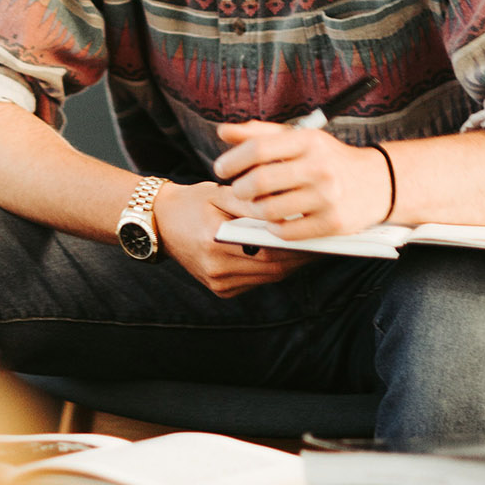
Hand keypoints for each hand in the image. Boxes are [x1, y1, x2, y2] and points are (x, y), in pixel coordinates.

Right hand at [153, 182, 313, 297]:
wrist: (160, 224)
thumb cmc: (192, 203)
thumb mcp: (219, 194)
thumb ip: (251, 202)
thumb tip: (286, 209)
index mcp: (214, 242)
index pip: (268, 249)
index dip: (297, 245)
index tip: (318, 235)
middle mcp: (215, 269)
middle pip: (272, 267)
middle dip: (301, 256)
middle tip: (324, 243)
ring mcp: (218, 284)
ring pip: (267, 277)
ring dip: (291, 264)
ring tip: (312, 247)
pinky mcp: (221, 290)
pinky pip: (256, 281)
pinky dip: (274, 268)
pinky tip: (289, 256)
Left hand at [211, 122, 392, 239]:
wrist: (379, 183)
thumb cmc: (329, 158)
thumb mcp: (300, 138)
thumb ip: (261, 134)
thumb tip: (222, 132)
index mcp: (308, 141)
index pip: (258, 148)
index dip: (233, 159)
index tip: (221, 169)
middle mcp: (319, 167)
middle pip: (260, 181)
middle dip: (239, 188)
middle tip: (236, 191)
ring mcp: (327, 197)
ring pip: (270, 210)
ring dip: (254, 210)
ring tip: (253, 206)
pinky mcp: (333, 224)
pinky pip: (287, 232)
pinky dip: (273, 229)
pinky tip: (273, 221)